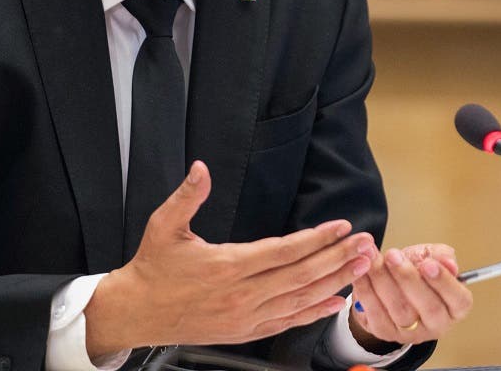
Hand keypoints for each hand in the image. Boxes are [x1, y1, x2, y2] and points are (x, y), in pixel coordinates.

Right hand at [85, 160, 377, 353]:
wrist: (136, 313)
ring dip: (334, 283)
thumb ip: (187, 196)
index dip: (316, 239)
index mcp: (227, 266)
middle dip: (337, 258)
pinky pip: (287, 322)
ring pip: (299, 300)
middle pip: (301, 276)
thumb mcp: (163, 225)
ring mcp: (245, 317)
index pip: (284, 251)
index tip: (340, 226)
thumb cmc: (152, 268)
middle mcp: (242, 294)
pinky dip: (313, 313)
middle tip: (364, 244)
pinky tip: (335, 302)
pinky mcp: (244, 331)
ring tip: (359, 267)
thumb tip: (201, 168)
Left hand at [348, 243, 472, 348]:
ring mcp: (411, 332)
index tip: (428, 264)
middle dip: (408, 278)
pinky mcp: (386, 333)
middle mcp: (437, 324)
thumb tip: (448, 263)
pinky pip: (376, 315)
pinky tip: (362, 273)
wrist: (391, 282)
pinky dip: (367, 291)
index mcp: (455, 307)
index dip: (444, 282)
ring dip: (384, 281)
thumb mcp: (432, 257)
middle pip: (428, 307)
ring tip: (374, 258)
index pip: (459, 300)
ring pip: (400, 310)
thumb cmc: (416, 270)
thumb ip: (441, 256)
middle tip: (393, 256)